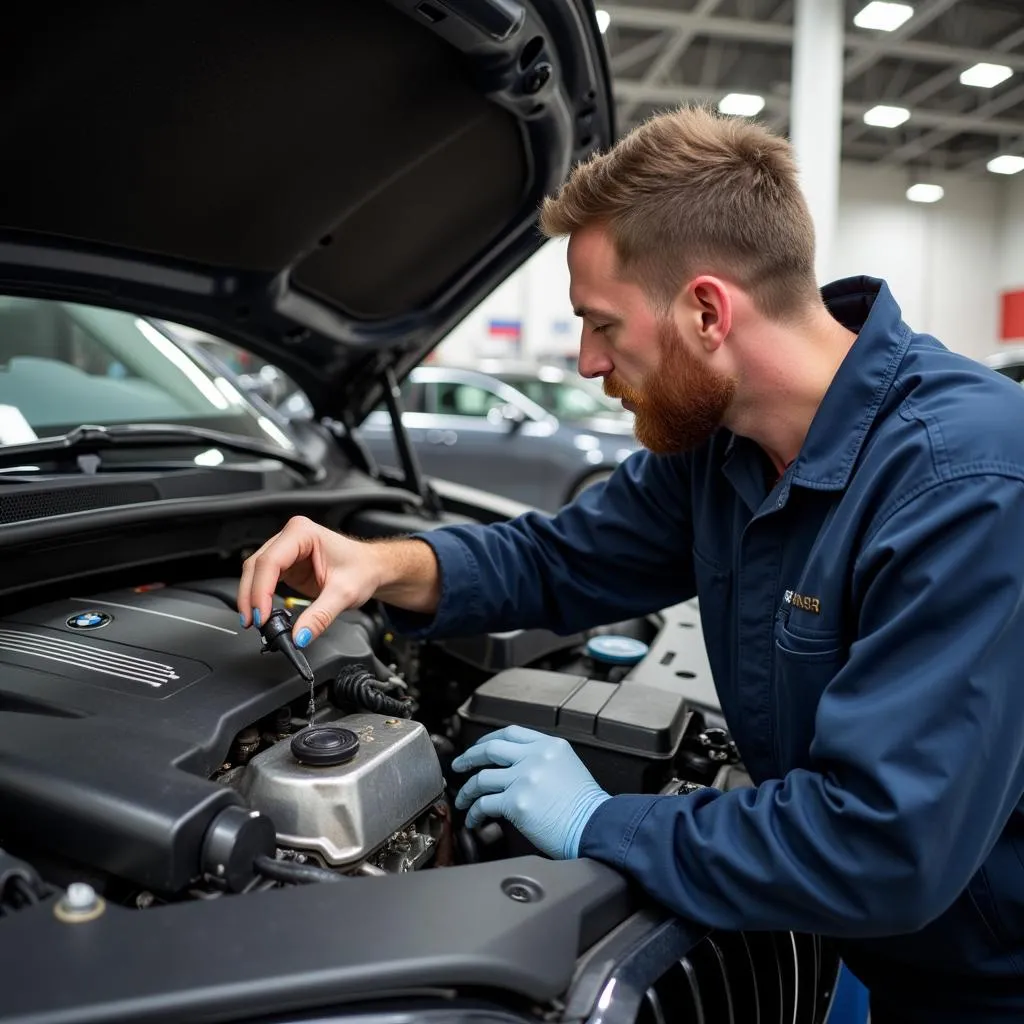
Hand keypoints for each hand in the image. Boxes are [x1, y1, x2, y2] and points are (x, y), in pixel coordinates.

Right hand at [237, 517, 380, 645]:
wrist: (371, 567)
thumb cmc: (362, 569)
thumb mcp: (344, 595)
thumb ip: (320, 617)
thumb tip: (299, 636)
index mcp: (303, 533)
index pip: (270, 562)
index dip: (261, 591)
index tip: (262, 616)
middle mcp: (290, 536)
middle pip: (256, 566)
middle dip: (251, 597)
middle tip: (254, 623)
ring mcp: (285, 549)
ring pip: (254, 572)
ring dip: (251, 598)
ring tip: (256, 622)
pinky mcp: (285, 564)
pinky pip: (263, 579)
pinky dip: (259, 597)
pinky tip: (262, 613)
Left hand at [451, 726, 609, 859]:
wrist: (596, 827)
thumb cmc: (585, 807)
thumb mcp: (568, 767)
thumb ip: (543, 761)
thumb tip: (515, 770)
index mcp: (550, 745)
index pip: (511, 732)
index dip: (489, 739)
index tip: (479, 748)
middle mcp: (535, 756)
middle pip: (490, 749)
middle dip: (469, 757)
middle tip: (458, 765)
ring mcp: (525, 778)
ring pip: (482, 778)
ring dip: (467, 790)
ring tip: (463, 799)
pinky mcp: (517, 802)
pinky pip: (484, 804)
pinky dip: (474, 812)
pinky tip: (474, 819)